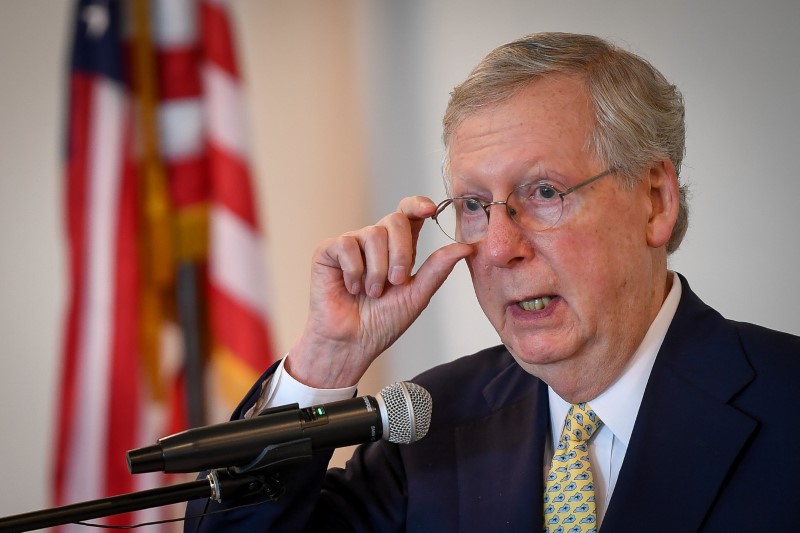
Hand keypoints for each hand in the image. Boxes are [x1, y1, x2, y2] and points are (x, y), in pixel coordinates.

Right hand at [285, 196, 472, 387]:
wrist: (352, 343)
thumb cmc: (382, 322)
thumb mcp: (417, 295)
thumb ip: (438, 269)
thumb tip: (466, 247)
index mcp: (399, 247)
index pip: (409, 213)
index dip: (418, 204)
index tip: (430, 210)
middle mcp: (375, 241)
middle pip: (395, 220)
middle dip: (401, 253)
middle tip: (396, 282)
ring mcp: (351, 243)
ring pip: (372, 234)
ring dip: (376, 271)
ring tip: (371, 292)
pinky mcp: (328, 251)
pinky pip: (346, 245)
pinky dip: (354, 271)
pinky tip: (351, 288)